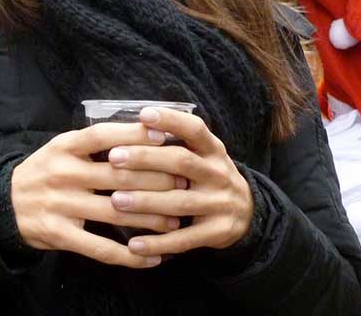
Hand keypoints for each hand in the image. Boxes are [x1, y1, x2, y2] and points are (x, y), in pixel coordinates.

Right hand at [11, 122, 185, 268]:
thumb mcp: (61, 148)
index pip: (101, 136)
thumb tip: (144, 133)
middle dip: (156, 180)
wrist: (4, 205)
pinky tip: (151, 258)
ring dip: (151, 219)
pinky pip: (100, 248)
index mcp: (64, 147)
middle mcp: (62, 173)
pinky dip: (129, 256)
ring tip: (176, 222)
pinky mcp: (59, 234)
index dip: (132, 134)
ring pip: (115, 213)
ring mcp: (60, 205)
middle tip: (184, 184)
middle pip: (117, 176)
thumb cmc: (45, 172)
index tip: (163, 136)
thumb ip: (94, 143)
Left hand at [107, 107, 253, 257]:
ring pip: (179, 202)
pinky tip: (134, 245)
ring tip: (116, 200)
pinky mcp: (218, 232)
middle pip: (182, 162)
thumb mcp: (201, 155)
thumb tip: (130, 126)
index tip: (143, 114)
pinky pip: (184, 239)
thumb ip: (174, 142)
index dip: (171, 120)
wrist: (247, 213)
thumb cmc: (207, 176)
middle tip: (113, 157)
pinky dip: (158, 243)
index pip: (194, 129)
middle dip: (146, 159)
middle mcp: (219, 173)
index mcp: (213, 149)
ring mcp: (220, 204)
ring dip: (146, 202)